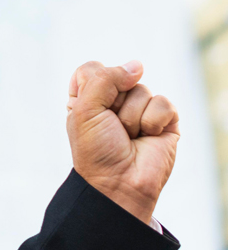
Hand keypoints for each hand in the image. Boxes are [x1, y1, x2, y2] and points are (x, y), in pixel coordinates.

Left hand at [67, 61, 179, 225]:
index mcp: (88, 97)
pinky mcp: (165, 120)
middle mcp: (114, 101)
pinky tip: (147, 138)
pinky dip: (152, 121)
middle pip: (120, 76)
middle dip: (114, 103)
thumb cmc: (96, 149)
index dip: (93, 84)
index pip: (93, 68)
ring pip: (142, 89)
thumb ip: (105, 78)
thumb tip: (137, 66)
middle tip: (112, 127)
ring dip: (132, 117)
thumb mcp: (85, 109)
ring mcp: (141, 109)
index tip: (90, 108)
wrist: (119, 183)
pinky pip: (163, 103)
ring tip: (129, 136)